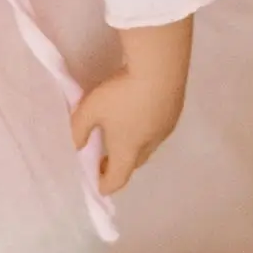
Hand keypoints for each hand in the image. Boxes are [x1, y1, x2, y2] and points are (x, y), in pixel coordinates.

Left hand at [71, 68, 179, 194]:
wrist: (160, 67)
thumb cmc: (121, 93)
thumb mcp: (90, 109)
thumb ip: (79, 130)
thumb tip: (77, 145)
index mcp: (128, 150)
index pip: (117, 179)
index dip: (105, 185)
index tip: (97, 184)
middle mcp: (150, 144)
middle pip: (134, 163)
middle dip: (118, 164)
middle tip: (102, 158)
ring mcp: (166, 128)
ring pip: (148, 146)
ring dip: (133, 145)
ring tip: (119, 132)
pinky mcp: (175, 111)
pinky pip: (157, 129)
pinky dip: (145, 129)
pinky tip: (138, 112)